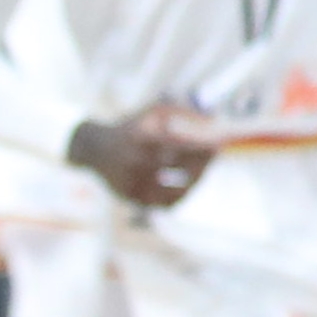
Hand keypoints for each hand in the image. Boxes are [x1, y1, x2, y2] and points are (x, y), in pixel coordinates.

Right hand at [75, 103, 220, 210]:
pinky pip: (165, 203)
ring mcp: (134, 184)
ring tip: (202, 168)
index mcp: (142, 138)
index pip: (181, 143)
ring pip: (176, 190)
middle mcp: (136, 162)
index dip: (203, 144)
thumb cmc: (134, 126)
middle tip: (215, 153)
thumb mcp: (155, 113)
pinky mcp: (132, 199)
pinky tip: (189, 183)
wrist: (96, 149)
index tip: (220, 141)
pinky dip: (180, 195)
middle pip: (180, 167)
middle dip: (203, 161)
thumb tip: (217, 122)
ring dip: (195, 179)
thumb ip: (185, 114)